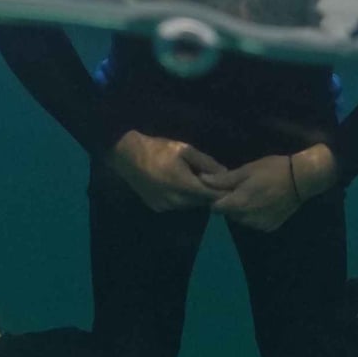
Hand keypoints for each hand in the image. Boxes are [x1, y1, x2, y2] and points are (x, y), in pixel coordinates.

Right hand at [106, 130, 228, 211]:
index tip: (229, 186)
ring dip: (195, 196)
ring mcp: (165, 206)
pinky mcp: (157, 208)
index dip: (221, 192)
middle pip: (201, 202)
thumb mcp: (185, 150)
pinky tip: (178, 186)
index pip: (211, 195)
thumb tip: (225, 173)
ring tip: (195, 182)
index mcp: (183, 184)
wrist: (128, 156)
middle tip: (213, 182)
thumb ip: (206, 162)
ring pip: (189, 205)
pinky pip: (176, 206)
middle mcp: (175, 200)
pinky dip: (182, 199)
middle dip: (208, 193)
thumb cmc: (158, 149)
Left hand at [200, 144, 339, 232]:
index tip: (221, 187)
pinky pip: (254, 222)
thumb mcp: (246, 170)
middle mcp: (246, 219)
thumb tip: (202, 179)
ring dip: (242, 209)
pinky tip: (263, 202)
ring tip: (253, 193)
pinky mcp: (269, 227)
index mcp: (238, 204)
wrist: (301, 180)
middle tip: (240, 187)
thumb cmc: (272, 170)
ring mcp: (259, 225)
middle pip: (228, 213)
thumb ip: (223, 179)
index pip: (215, 207)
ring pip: (241, 219)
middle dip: (229, 202)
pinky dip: (254, 214)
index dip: (215, 197)